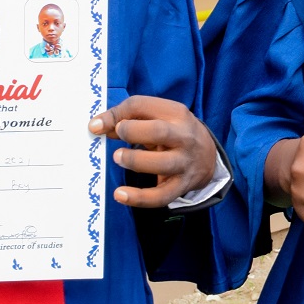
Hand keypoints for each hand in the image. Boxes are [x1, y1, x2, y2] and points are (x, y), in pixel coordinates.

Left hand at [89, 95, 218, 207]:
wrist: (206, 157)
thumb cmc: (172, 133)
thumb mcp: (157, 118)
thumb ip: (128, 119)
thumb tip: (97, 126)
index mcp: (176, 113)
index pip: (143, 105)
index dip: (117, 114)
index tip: (97, 125)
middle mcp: (184, 137)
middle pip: (159, 132)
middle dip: (132, 132)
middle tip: (117, 134)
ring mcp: (184, 163)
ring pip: (162, 164)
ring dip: (135, 161)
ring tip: (118, 158)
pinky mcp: (180, 186)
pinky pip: (160, 196)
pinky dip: (139, 198)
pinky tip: (120, 195)